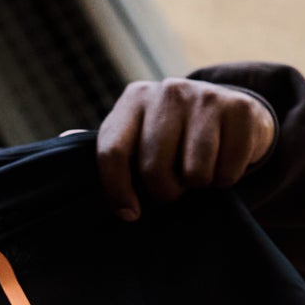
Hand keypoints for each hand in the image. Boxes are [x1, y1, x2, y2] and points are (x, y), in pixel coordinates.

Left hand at [96, 79, 276, 221]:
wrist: (231, 114)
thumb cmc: (173, 138)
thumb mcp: (137, 136)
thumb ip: (109, 146)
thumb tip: (65, 140)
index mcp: (134, 100)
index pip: (112, 151)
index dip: (117, 192)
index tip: (129, 214)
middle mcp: (167, 91)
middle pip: (153, 168)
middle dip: (165, 192)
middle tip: (173, 188)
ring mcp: (204, 96)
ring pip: (194, 173)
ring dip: (198, 186)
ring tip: (197, 174)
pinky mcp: (239, 108)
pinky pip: (227, 171)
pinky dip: (226, 179)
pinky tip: (223, 164)